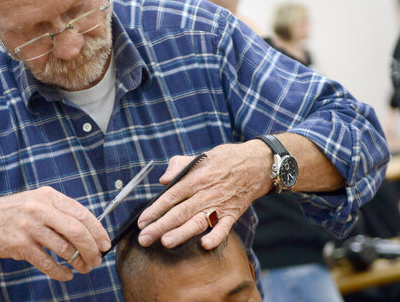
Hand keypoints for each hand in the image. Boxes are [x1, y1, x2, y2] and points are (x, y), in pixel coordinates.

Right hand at [0, 186, 110, 280]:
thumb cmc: (11, 213)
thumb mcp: (36, 202)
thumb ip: (59, 211)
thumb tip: (89, 230)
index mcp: (48, 196)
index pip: (82, 214)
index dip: (98, 231)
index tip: (105, 243)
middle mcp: (39, 209)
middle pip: (77, 231)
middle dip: (92, 248)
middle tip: (97, 259)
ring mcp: (28, 227)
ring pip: (64, 248)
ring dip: (79, 261)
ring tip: (84, 267)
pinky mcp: (19, 245)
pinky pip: (47, 263)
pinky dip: (61, 272)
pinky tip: (67, 274)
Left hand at [137, 142, 272, 249]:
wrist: (258, 163)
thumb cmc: (225, 159)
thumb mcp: (200, 156)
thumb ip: (179, 166)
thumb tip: (163, 180)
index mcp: (195, 178)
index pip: (170, 196)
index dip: (155, 209)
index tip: (142, 221)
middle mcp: (205, 192)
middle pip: (179, 212)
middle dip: (160, 226)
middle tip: (144, 239)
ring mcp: (220, 204)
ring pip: (197, 221)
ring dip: (181, 233)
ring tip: (166, 242)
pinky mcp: (233, 213)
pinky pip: (224, 227)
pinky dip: (215, 236)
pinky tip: (204, 244)